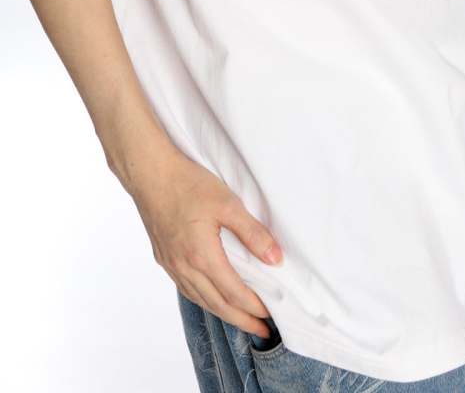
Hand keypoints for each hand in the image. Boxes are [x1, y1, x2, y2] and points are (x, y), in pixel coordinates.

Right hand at [128, 148, 282, 338]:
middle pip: (217, 304)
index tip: (271, 315)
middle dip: (241, 320)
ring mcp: (171, 264)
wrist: (150, 174)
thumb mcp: (228, 204)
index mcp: (202, 256)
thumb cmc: (188, 184)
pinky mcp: (164, 257)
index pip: (234, 292)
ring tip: (241, 319)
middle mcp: (184, 267)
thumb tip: (275, 259)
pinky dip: (204, 299)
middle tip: (262, 330)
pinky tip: (211, 297)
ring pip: (200, 299)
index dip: (254, 307)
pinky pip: (187, 288)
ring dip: (223, 312)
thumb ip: (253, 233)